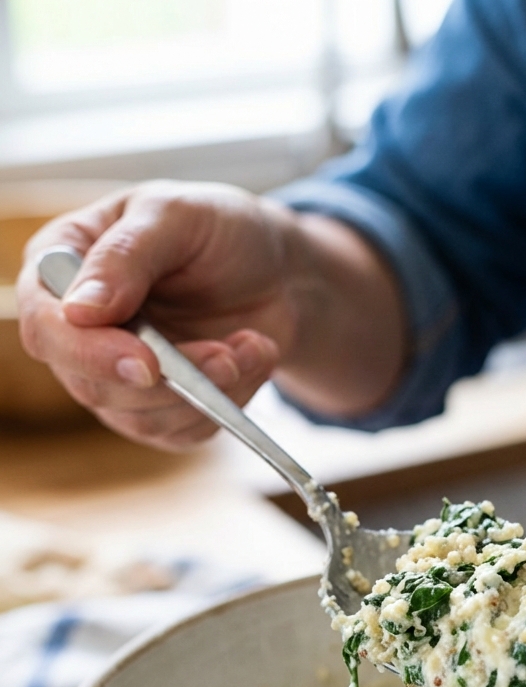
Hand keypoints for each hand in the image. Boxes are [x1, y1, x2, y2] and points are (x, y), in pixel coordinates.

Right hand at [17, 180, 407, 450]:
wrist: (278, 273)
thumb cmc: (219, 230)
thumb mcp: (176, 216)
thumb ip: (126, 256)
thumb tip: (80, 310)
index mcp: (63, 267)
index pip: (48, 328)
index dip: (89, 353)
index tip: (147, 361)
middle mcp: (80, 330)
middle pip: (92, 386)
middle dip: (168, 381)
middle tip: (226, 356)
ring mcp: (118, 376)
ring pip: (142, 418)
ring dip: (207, 392)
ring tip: (253, 346)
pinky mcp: (161, 410)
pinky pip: (184, 432)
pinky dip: (227, 404)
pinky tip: (253, 359)